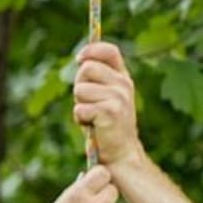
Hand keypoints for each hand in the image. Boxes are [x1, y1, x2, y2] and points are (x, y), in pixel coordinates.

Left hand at [72, 42, 145, 166]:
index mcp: (123, 77)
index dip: (91, 50)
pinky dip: (80, 118)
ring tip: (92, 116)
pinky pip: (80, 108)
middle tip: (88, 102)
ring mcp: (119, 98)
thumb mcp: (104, 95)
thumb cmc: (105, 122)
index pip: (109, 51)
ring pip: (80, 89)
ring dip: (80, 104)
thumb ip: (96, 77)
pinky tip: (92, 125)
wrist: (120, 152)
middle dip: (79, 84)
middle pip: (86, 68)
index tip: (79, 59)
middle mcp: (124, 84)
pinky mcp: (110, 112)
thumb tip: (81, 60)